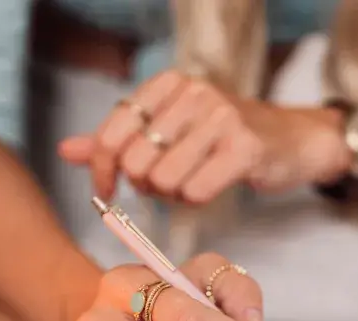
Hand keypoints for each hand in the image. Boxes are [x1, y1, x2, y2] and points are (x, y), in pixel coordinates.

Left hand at [58, 70, 350, 202]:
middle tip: (165, 185)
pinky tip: (211, 187)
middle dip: (145, 185)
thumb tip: (66, 151)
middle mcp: (193, 93)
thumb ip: (118, 140)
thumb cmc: (223, 138)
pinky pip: (196, 191)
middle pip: (135, 162)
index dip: (102, 171)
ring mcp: (222, 117)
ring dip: (172, 195)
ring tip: (191, 182)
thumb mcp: (168, 129)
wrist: (291, 141)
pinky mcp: (245, 148)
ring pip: (164, 180)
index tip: (106, 192)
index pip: (112, 133)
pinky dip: (197, 198)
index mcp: (168, 84)